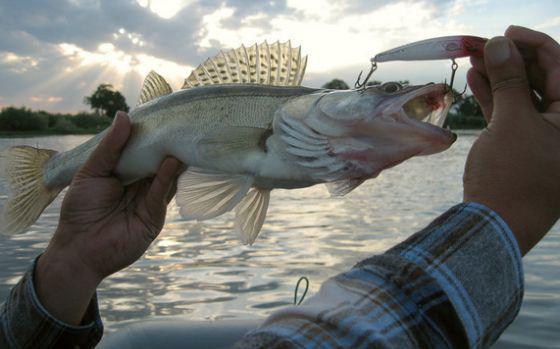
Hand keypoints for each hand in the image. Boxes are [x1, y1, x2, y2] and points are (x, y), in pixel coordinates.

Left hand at [35, 112, 182, 323]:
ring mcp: (150, 200)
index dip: (151, 135)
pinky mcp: (155, 215)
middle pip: (158, 161)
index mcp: (124, 172)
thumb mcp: (91, 172)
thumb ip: (110, 146)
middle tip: (178, 124)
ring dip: (172, 159)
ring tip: (179, 139)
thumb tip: (124, 115)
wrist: (79, 248)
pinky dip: (167, 177)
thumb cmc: (80, 209)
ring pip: (166, 176)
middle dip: (167, 144)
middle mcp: (141, 184)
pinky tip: (171, 162)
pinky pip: (162, 193)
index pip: (142, 150)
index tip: (161, 116)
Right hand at [463, 26, 559, 254]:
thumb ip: (509, 80)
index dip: (535, 45)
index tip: (507, 32)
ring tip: (475, 58)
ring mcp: (542, 135)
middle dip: (513, 59)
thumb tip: (499, 43)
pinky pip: (510, 112)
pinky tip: (475, 80)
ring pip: (523, 95)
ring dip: (500, 76)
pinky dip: (493, 96)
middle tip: (485, 45)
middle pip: (542, 79)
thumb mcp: (513, 122)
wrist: (496, 223)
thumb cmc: (513, 174)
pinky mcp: (520, 145)